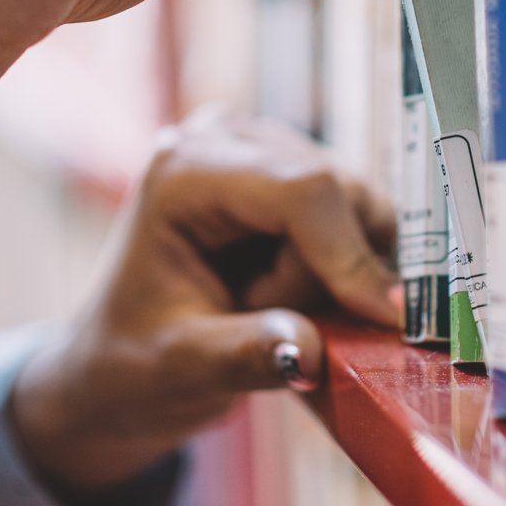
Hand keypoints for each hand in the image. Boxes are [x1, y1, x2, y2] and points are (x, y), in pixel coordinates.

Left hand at [7, 107, 401, 496]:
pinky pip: (356, 215)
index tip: (385, 317)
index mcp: (184, 170)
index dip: (348, 254)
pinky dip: (342, 265)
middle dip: (328, 275)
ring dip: (335, 274)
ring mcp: (261, 145)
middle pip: (338, 194)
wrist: (120, 355)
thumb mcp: (183, 369)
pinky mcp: (291, 168)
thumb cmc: (135, 360)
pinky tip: (290, 292)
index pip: (300, 190)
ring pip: (358, 205)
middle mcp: (226, 137)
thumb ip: (247, 355)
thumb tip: (313, 352)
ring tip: (266, 305)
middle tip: (267, 320)